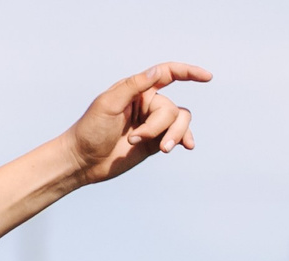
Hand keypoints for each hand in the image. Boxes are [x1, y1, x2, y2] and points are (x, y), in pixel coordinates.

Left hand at [65, 62, 209, 185]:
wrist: (83, 161)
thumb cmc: (89, 130)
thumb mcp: (108, 104)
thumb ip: (133, 86)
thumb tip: (157, 71)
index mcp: (136, 89)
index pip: (167, 74)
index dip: (188, 72)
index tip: (206, 77)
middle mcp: (147, 104)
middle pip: (171, 109)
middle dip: (158, 126)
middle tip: (135, 139)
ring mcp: (152, 123)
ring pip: (179, 122)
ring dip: (172, 135)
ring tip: (160, 149)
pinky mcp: (153, 142)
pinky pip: (177, 136)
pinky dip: (184, 139)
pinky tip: (187, 146)